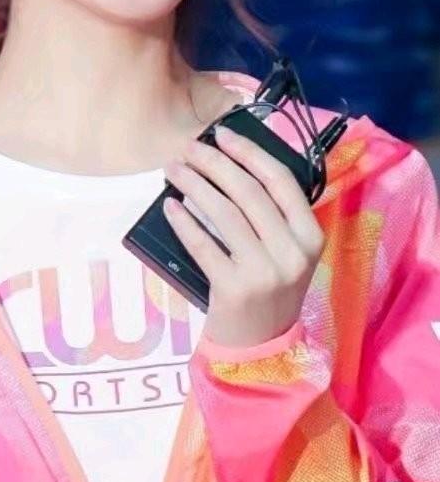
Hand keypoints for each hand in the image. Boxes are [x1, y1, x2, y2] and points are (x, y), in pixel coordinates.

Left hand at [162, 125, 325, 348]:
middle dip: (214, 163)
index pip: (281, 181)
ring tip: (174, 170)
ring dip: (194, 185)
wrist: (260, 348)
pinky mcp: (234, 288)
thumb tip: (232, 162)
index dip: (250, 152)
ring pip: (224, 213)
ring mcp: (265, 271)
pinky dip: (184, 221)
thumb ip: (273, 214)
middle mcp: (293, 252)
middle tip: (188, 148)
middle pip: (248, 191)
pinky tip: (170, 206)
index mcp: (311, 236)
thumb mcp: (287, 251)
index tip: (222, 133)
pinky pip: (204, 244)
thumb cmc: (270, 288)